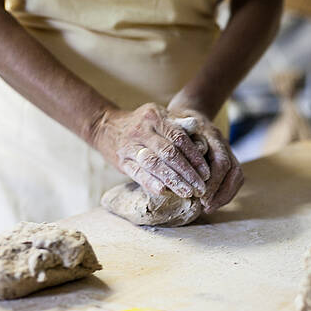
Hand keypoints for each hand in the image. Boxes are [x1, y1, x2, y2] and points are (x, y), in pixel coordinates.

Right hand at [92, 103, 209, 197]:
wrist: (105, 126)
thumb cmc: (141, 124)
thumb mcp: (158, 117)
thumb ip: (177, 125)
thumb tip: (198, 129)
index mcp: (155, 117)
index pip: (179, 138)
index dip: (194, 157)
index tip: (206, 173)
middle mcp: (143, 130)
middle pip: (169, 153)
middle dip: (187, 173)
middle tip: (200, 188)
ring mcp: (130, 145)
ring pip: (155, 164)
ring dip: (173, 181)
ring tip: (187, 193)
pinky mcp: (121, 160)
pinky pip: (137, 173)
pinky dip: (151, 183)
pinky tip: (164, 192)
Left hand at [167, 107, 243, 213]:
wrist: (190, 111)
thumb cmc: (176, 121)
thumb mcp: (171, 127)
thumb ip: (171, 144)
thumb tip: (164, 164)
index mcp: (210, 135)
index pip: (220, 162)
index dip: (213, 181)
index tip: (200, 195)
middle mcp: (222, 142)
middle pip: (232, 170)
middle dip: (220, 192)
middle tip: (205, 206)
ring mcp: (228, 150)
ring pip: (237, 175)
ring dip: (224, 195)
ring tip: (209, 208)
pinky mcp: (228, 158)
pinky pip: (234, 178)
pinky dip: (226, 193)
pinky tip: (213, 203)